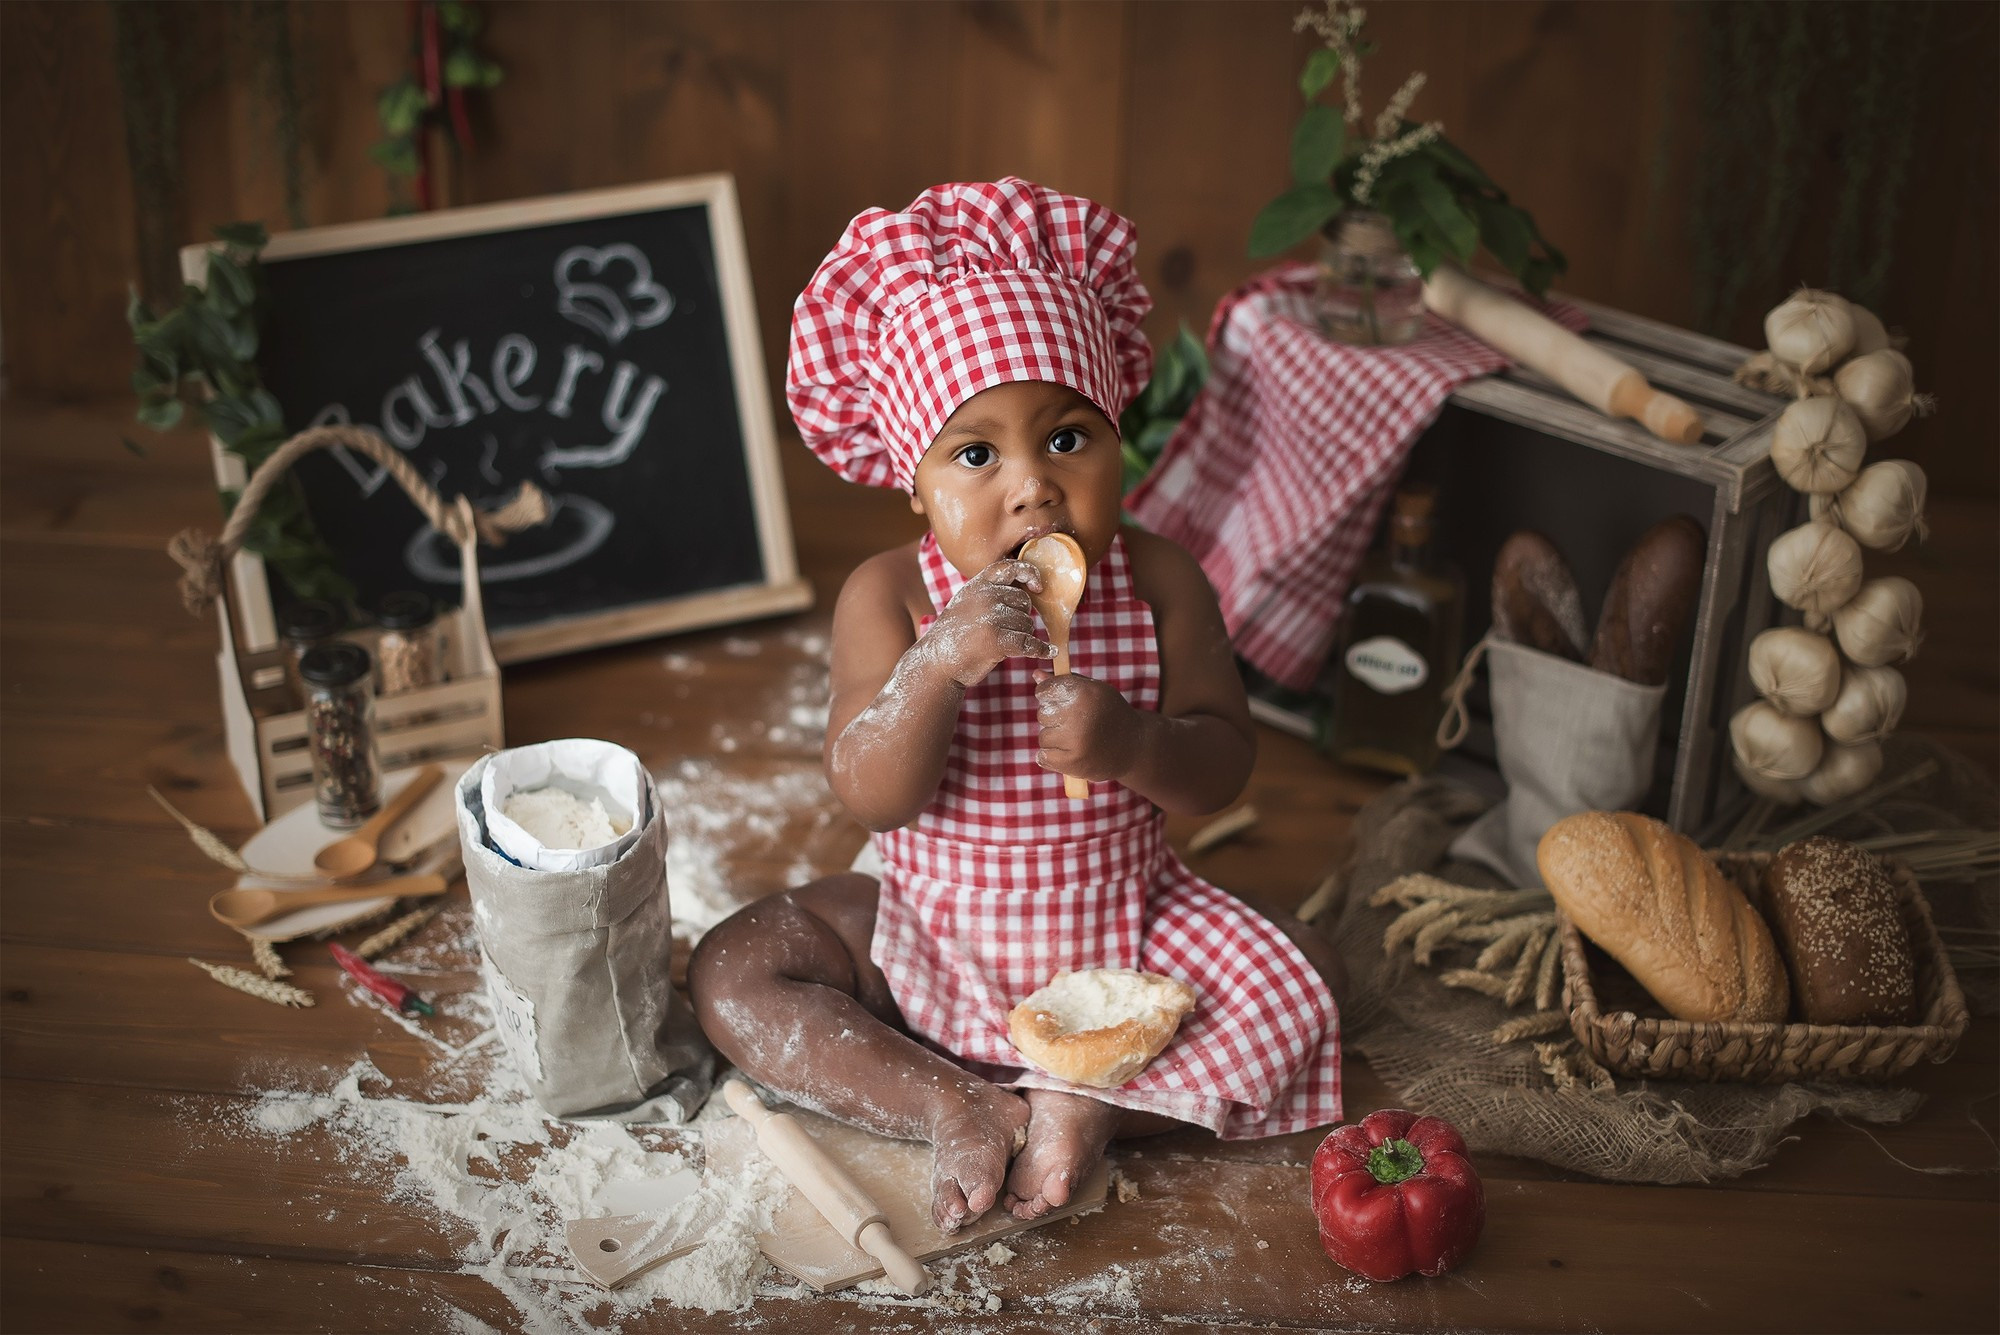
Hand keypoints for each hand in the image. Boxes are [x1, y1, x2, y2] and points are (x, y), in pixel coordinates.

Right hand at [923, 559, 1053, 687]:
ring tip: (1000, 644)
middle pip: (1024, 602)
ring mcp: (990, 618)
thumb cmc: (955, 636)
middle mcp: (984, 597)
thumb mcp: (966, 603)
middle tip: (1002, 631)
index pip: (1009, 568)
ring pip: (1027, 624)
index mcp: (977, 585)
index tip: (1038, 587)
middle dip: (1020, 617)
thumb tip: (1027, 589)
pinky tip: (1049, 652)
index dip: (1029, 573)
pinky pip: (1029, 643)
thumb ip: (990, 592)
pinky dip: (1041, 650)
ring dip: (1021, 636)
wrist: (936, 663)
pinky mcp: (997, 640)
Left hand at [1034, 672, 1141, 782]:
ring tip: (1078, 739)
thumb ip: (1065, 681)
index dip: (1050, 696)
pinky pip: (1043, 757)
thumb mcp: (1094, 691)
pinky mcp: (1072, 763)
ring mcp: (1075, 741)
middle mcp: (1079, 715)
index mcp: (1085, 692)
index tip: (1062, 701)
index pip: (1044, 691)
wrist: (1134, 747)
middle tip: (1077, 724)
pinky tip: (1072, 753)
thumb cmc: (1110, 714)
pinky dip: (1054, 757)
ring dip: (1056, 740)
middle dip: (1055, 719)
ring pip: (1043, 737)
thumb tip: (1036, 675)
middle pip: (1042, 714)